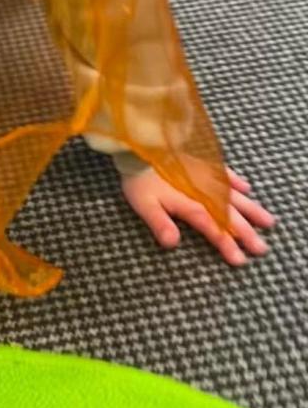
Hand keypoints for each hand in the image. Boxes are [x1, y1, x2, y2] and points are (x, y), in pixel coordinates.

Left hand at [123, 165, 274, 264]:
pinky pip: (225, 173)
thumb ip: (160, 224)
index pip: (214, 228)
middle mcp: (204, 191)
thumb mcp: (145, 204)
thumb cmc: (139, 178)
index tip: (240, 260)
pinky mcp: (202, 164)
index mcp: (192, 204)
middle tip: (262, 249)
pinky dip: (236, 180)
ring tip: (268, 222)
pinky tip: (247, 188)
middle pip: (230, 215)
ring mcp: (206, 176)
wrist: (139, 146)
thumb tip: (172, 244)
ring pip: (234, 196)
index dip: (227, 245)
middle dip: (246, 233)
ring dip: (251, 209)